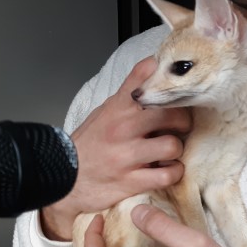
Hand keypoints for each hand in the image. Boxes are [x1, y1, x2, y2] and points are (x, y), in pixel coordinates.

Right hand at [41, 57, 191, 240]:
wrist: (63, 175)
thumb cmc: (91, 141)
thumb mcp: (106, 109)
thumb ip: (129, 91)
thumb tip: (153, 65)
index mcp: (118, 107)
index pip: (145, 80)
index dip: (168, 83)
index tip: (177, 90)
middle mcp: (123, 128)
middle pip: (172, 114)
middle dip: (183, 122)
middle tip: (180, 128)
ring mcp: (127, 156)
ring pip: (172, 146)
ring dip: (177, 151)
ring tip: (170, 152)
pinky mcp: (130, 181)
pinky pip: (167, 175)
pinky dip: (173, 172)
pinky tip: (167, 169)